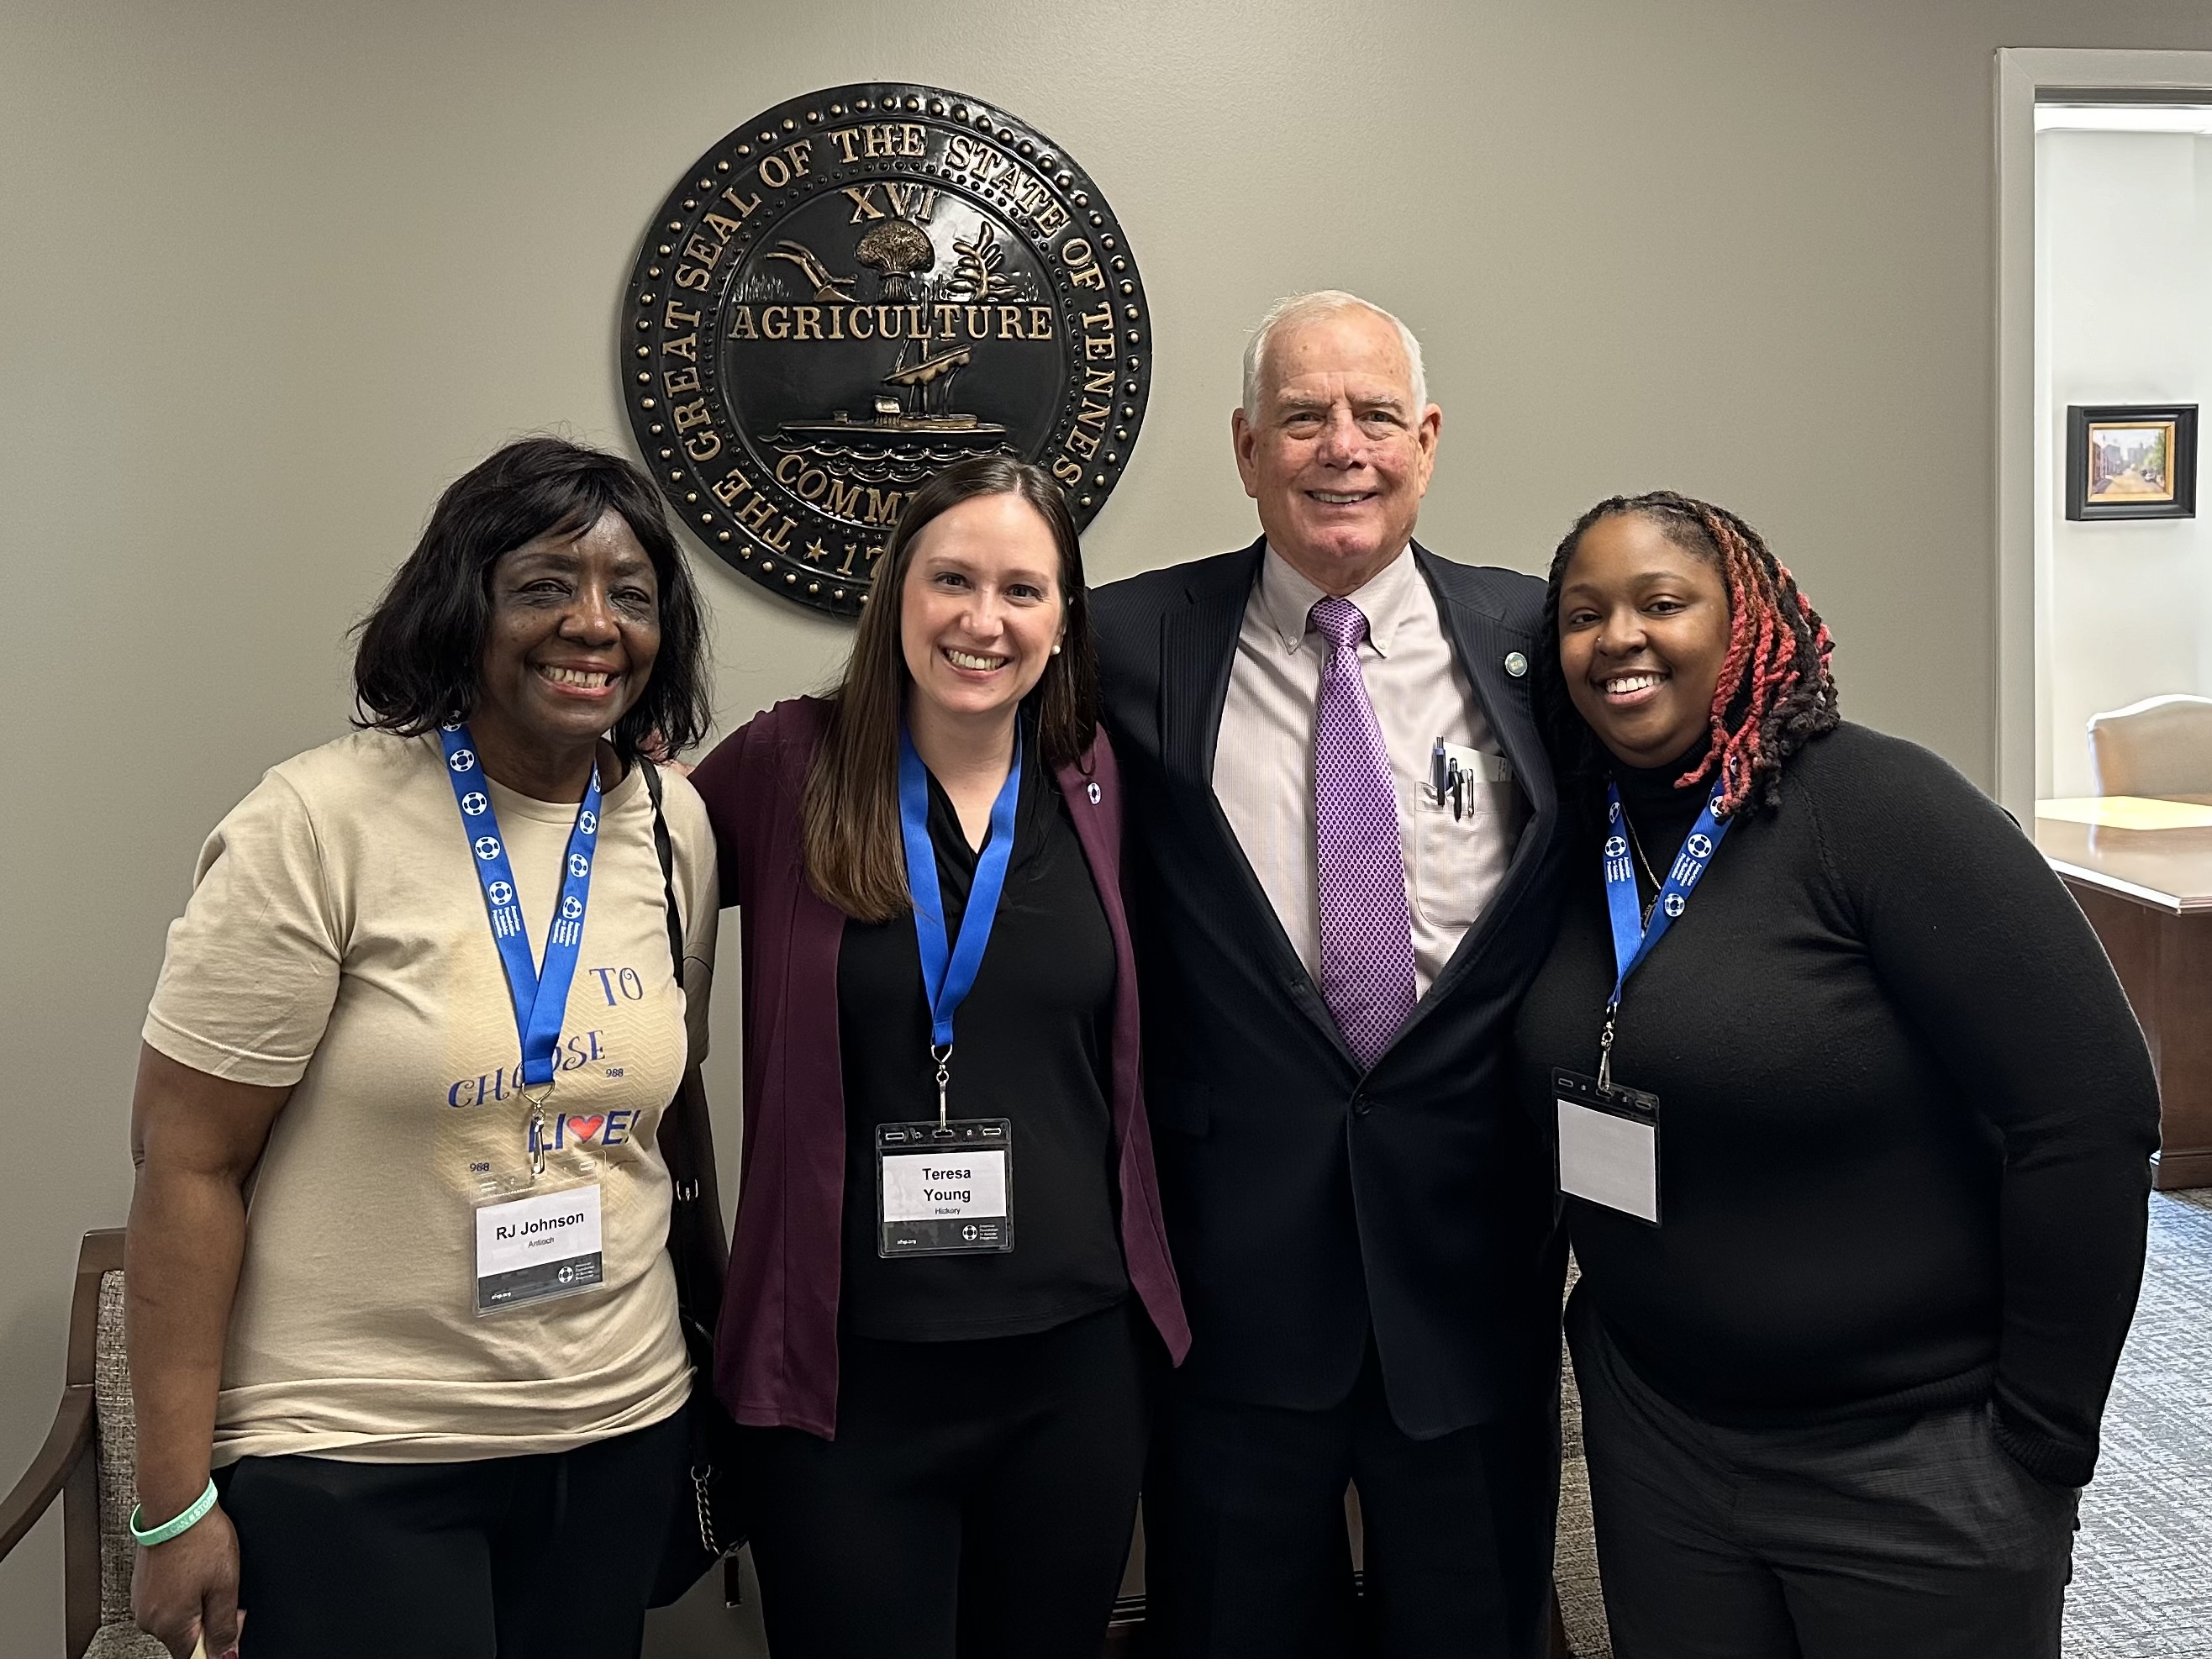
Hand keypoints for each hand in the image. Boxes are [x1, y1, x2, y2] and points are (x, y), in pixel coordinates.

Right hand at [132, 1503, 243, 1658]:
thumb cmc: (201, 1539)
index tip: (232, 1622)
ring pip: (176, 1618)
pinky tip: (194, 1569)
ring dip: (196, 1605)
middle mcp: (149, 1618)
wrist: (177, 1506)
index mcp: (169, 1624)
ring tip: (208, 1573)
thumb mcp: (225, 1585)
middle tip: (224, 1589)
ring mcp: (142, 1601)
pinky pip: (166, 1601)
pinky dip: (183, 1592)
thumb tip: (226, 1654)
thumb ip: (225, 1625)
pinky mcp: (142, 1586)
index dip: (217, 1643)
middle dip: (209, 1620)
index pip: (193, 1656)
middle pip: (185, 1637)